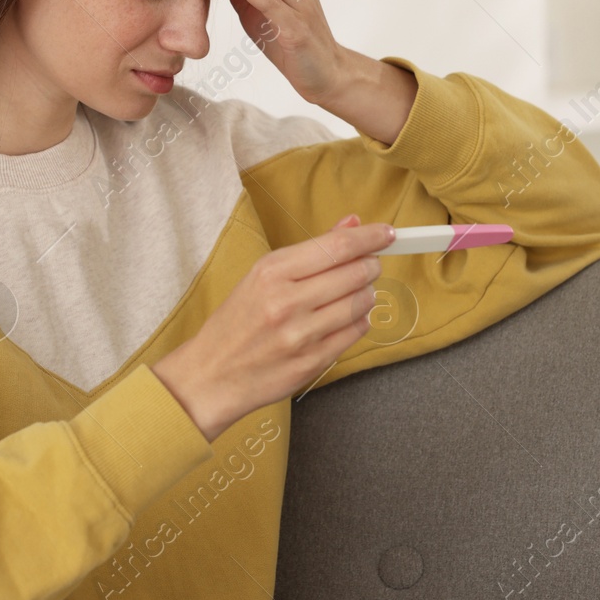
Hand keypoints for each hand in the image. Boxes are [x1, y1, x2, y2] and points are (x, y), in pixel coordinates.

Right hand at [151, 213, 395, 442]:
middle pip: (355, 273)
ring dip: (366, 294)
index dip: (370, 237)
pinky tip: (346, 317)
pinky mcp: (312, 362)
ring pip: (360, 303)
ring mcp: (301, 334)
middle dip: (370, 266)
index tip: (387, 233)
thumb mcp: (262, 276)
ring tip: (353, 293)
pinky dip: (359, 320)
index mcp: (271, 272)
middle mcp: (286, 301)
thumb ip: (311, 250)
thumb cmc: (237, 322)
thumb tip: (352, 224)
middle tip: (368, 265)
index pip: (336, 247)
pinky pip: (355, 332)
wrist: (212, 375)